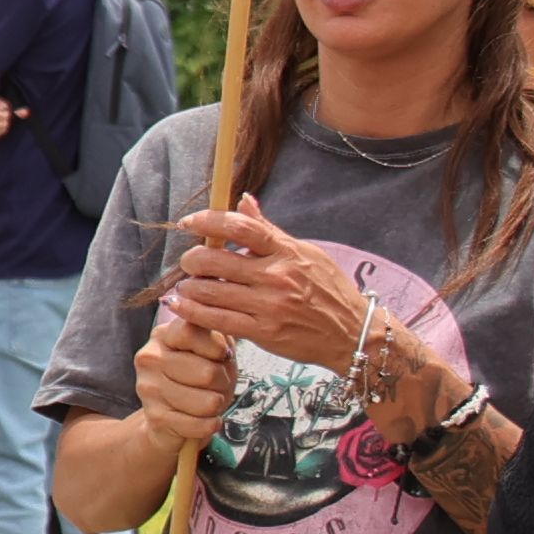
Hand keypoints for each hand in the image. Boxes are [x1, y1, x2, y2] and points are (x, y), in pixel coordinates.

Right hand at [128, 300, 234, 444]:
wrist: (170, 418)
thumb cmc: (196, 379)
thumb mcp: (210, 351)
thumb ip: (218, 338)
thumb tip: (223, 345)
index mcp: (163, 335)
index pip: (191, 331)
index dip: (216, 347)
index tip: (221, 356)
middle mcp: (150, 358)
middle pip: (207, 372)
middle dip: (223, 382)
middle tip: (218, 384)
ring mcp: (149, 388)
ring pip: (207, 401)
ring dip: (217, 405)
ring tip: (210, 401)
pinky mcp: (155, 417)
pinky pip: (200, 424)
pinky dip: (211, 424)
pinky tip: (208, 420)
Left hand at [162, 201, 367, 373]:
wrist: (353, 333)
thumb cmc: (329, 290)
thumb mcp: (306, 253)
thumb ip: (270, 230)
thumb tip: (244, 200)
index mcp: (287, 251)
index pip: (241, 227)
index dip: (208, 221)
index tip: (188, 222)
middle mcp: (277, 276)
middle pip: (217, 259)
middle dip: (192, 259)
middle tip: (189, 262)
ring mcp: (269, 305)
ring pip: (211, 290)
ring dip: (188, 286)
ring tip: (184, 286)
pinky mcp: (264, 332)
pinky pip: (218, 319)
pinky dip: (192, 311)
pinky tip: (180, 305)